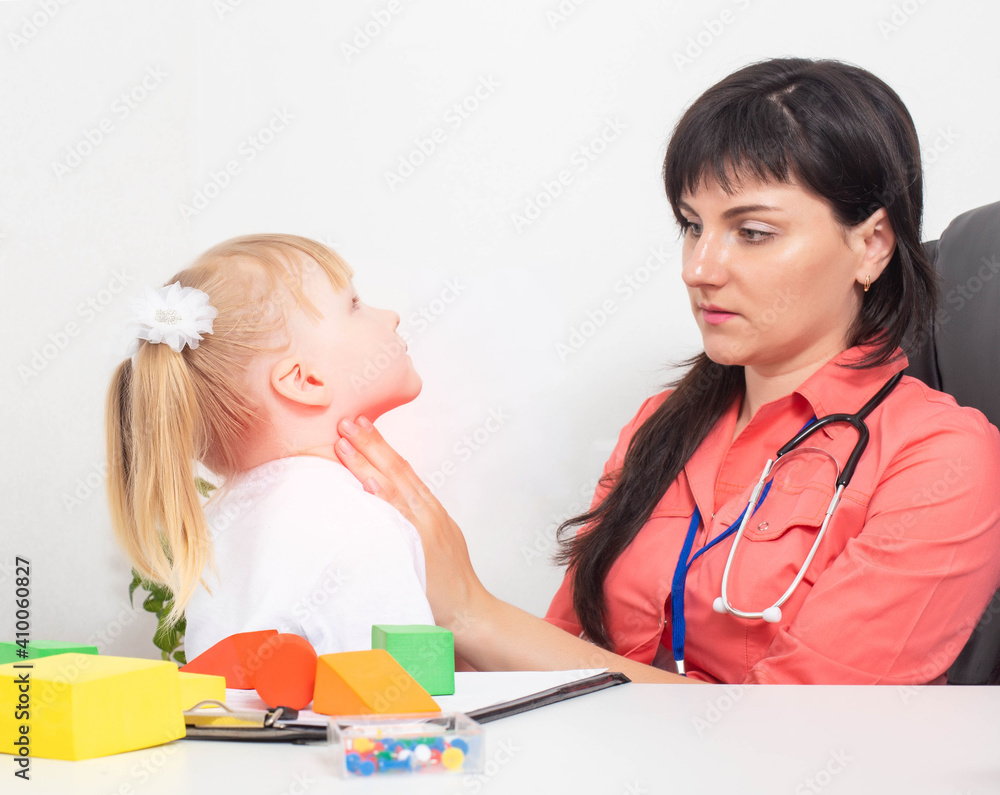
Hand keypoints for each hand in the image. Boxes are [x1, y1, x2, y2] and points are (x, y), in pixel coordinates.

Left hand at [335, 417, 485, 628]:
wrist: (469, 610)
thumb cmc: (447, 582)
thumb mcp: (431, 542)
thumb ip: (409, 523)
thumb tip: (380, 510)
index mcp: (428, 508)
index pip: (401, 469)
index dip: (380, 446)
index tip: (360, 425)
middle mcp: (427, 511)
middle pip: (396, 469)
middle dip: (370, 444)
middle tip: (346, 421)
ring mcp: (424, 527)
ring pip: (394, 486)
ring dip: (367, 462)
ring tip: (345, 443)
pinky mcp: (421, 545)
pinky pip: (398, 516)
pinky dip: (383, 496)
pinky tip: (367, 482)